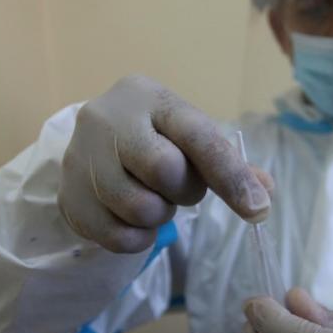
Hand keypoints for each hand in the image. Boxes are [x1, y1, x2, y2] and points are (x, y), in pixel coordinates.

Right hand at [59, 75, 272, 251]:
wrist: (91, 146)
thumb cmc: (152, 139)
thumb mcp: (188, 138)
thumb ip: (227, 164)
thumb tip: (264, 195)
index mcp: (147, 95)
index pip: (196, 135)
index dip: (230, 175)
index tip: (257, 209)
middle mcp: (107, 118)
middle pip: (164, 169)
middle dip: (183, 190)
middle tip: (177, 187)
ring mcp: (81, 157)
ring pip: (139, 207)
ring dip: (158, 214)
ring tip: (152, 198)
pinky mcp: (68, 196)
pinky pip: (117, 236)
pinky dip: (137, 237)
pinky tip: (133, 219)